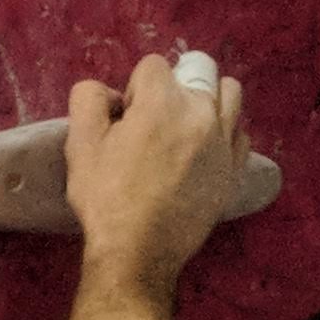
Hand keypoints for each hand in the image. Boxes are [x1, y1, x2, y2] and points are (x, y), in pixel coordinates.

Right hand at [63, 51, 250, 298]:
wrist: (138, 252)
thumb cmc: (105, 200)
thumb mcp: (80, 147)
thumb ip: (89, 101)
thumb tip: (107, 91)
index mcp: (162, 102)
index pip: (153, 66)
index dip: (135, 90)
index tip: (126, 120)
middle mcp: (201, 112)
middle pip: (198, 70)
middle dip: (174, 87)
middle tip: (155, 123)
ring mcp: (223, 140)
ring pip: (229, 93)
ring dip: (207, 99)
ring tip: (185, 127)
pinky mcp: (233, 167)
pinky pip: (239, 132)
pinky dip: (223, 132)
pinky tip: (201, 152)